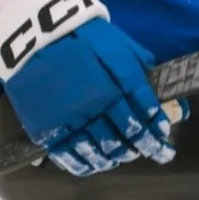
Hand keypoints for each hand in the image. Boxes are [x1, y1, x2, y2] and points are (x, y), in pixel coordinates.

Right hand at [0, 0, 173, 176]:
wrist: (33, 35)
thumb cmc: (83, 35)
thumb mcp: (119, 44)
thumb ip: (142, 67)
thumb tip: (165, 90)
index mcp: (119, 82)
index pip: (147, 116)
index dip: (157, 132)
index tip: (164, 141)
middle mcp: (98, 105)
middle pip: (126, 137)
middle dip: (141, 147)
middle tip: (149, 151)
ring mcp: (72, 120)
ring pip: (101, 150)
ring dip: (117, 158)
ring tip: (124, 157)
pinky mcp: (47, 129)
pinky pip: (70, 156)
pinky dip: (85, 165)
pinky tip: (95, 165)